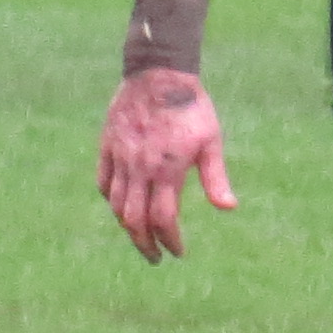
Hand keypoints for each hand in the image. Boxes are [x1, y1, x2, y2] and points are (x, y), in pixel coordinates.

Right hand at [100, 66, 235, 259]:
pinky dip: (112, 200)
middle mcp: (139, 169)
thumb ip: (215, 177)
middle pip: (134, 219)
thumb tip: (228, 208)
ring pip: (116, 204)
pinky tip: (121, 206)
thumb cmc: (191, 107)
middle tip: (154, 257)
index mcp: (167, 169)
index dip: (170, 239)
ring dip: (127, 226)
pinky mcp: (107, 147)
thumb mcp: (211, 141)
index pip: (164, 218)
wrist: (157, 75)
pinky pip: (104, 182)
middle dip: (144, 243)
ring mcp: (120, 159)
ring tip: (139, 236)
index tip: (177, 252)